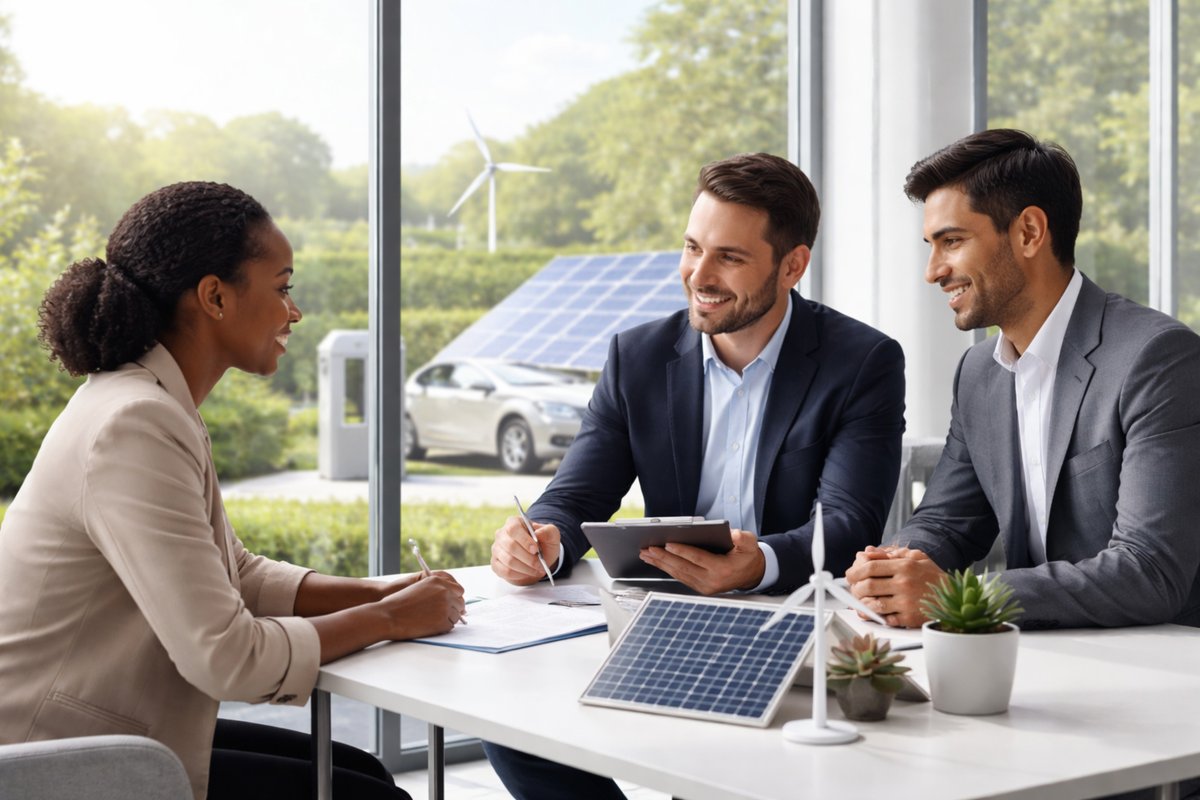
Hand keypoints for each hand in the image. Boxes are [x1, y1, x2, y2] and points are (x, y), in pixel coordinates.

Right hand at [378, 571, 465, 639]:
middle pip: (461, 602)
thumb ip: (436, 590)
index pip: (459, 589)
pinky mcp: (443, 622)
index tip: (452, 602)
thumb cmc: (400, 603)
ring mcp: (446, 607)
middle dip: (455, 608)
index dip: (455, 597)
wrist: (389, 616)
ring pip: (456, 615)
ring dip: (448, 618)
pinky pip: (450, 626)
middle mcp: (445, 592)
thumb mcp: (420, 588)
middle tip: (444, 614)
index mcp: (438, 581)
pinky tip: (430, 625)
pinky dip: (443, 627)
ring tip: (432, 620)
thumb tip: (451, 599)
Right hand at [491, 516, 559, 585]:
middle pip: (510, 546)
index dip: (524, 540)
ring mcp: (496, 549)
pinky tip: (527, 573)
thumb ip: (549, 531)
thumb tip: (538, 533)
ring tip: (537, 570)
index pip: (513, 529)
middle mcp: (501, 534)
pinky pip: (505, 571)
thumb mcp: (552, 536)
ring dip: (526, 568)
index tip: (536, 550)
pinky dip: (519, 575)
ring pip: (508, 561)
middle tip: (540, 565)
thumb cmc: (544, 544)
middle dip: (528, 558)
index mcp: (514, 522)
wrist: (539, 559)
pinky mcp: (495, 563)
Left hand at [638, 528, 764, 594]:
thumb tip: (735, 534)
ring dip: (661, 564)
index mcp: (722, 569)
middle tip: (649, 549)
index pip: (698, 559)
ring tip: (647, 555)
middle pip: (683, 567)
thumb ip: (744, 538)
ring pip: (679, 574)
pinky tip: (657, 562)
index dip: (682, 551)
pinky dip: (667, 569)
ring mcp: (705, 587)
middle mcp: (712, 581)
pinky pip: (681, 577)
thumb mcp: (750, 544)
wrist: (752, 574)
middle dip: (664, 557)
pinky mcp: (700, 588)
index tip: (667, 544)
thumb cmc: (747, 556)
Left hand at [845, 546, 941, 628]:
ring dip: (861, 603)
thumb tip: (867, 552)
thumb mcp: (915, 557)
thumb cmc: (931, 576)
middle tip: (853, 588)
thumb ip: (891, 553)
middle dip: (854, 588)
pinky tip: (871, 612)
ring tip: (860, 600)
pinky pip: (884, 618)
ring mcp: (906, 602)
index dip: (855, 571)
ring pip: (873, 604)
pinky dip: (874, 616)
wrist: (952, 598)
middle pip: (868, 586)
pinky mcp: (909, 618)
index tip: (850, 575)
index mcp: (904, 566)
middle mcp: (904, 584)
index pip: (870, 567)